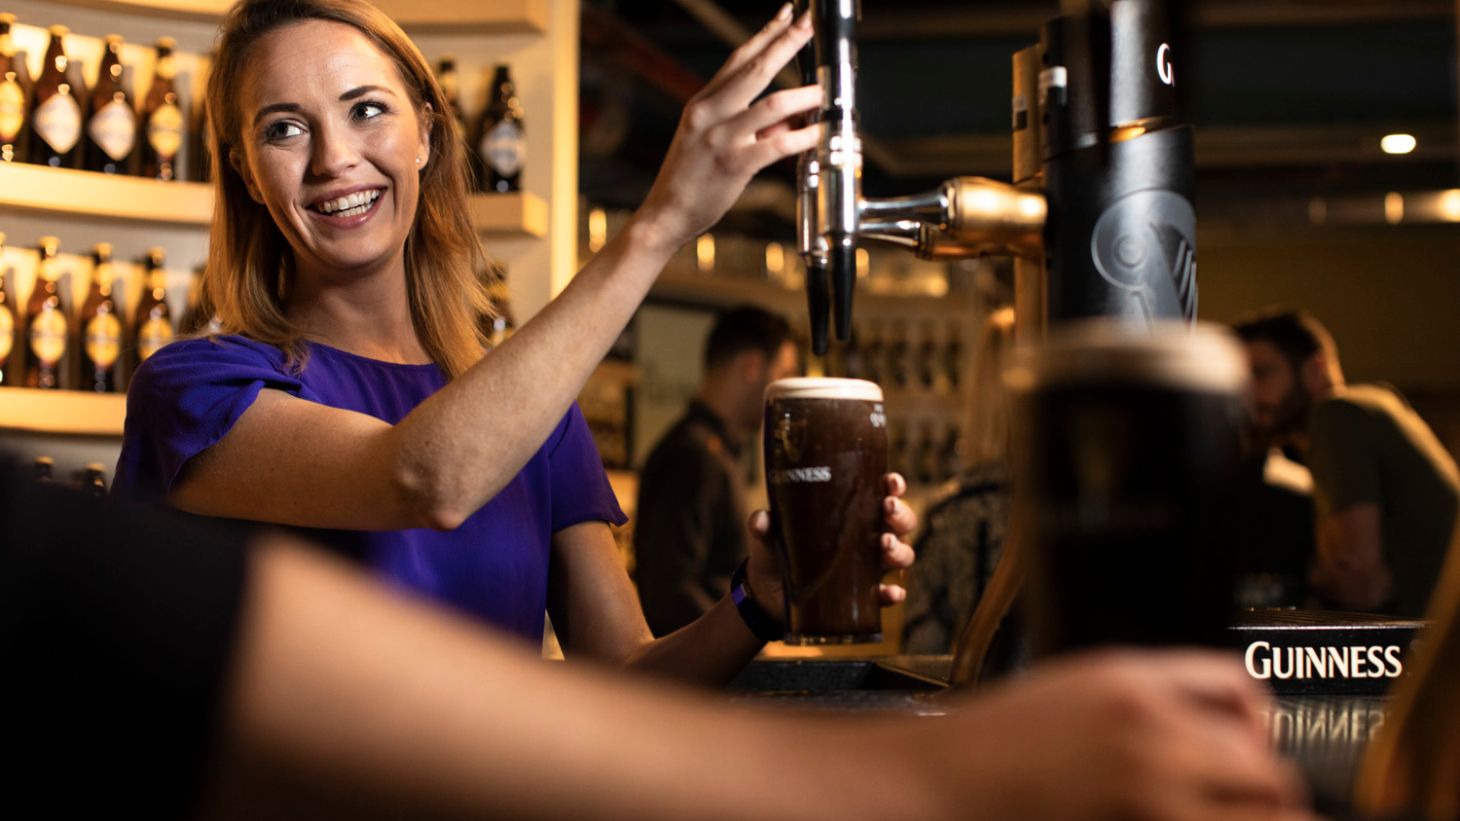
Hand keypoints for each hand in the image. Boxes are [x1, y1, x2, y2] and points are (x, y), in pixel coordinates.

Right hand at [632, 4, 821, 250]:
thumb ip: (751, 125)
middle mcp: (709, 112)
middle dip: (787, 42)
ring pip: (771, 105)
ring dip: (803, 95)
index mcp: (703, 102)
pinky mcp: (733, 164)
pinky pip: (777, 145)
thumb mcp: (713, 140)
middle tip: (810, 24)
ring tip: (824, 89)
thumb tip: (791, 118)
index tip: (788, 13)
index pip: (738, 58)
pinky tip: (818, 132)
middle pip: (755, 68)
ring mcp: (721, 137)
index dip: (766, 33)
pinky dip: (802, 136)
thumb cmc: (691, 178)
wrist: (666, 213)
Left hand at [745, 472, 917, 623]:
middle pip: (901, 522)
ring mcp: (869, 567)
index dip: (893, 486)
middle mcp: (868, 536)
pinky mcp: (864, 596)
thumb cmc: (777, 552)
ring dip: (899, 550)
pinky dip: (892, 593)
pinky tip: (890, 592)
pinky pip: (887, 594)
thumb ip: (764, 525)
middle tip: (887, 510)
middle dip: (900, 514)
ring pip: (901, 554)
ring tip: (885, 545)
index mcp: (852, 513)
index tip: (890, 481)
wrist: (767, 594)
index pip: (882, 493)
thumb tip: (761, 519)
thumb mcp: (769, 535)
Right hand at [881, 650, 1313, 820]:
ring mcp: (1149, 801)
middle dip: (1265, 789)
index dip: (1257, 724)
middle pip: (1266, 770)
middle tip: (1250, 801)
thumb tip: (1232, 719)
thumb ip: (1154, 691)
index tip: (1251, 746)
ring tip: (1223, 813)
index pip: (1242, 691)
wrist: (940, 783)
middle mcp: (1151, 740)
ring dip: (1253, 817)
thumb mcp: (1079, 684)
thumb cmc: (998, 741)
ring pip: (1257, 816)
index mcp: (1133, 685)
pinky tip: (1180, 817)